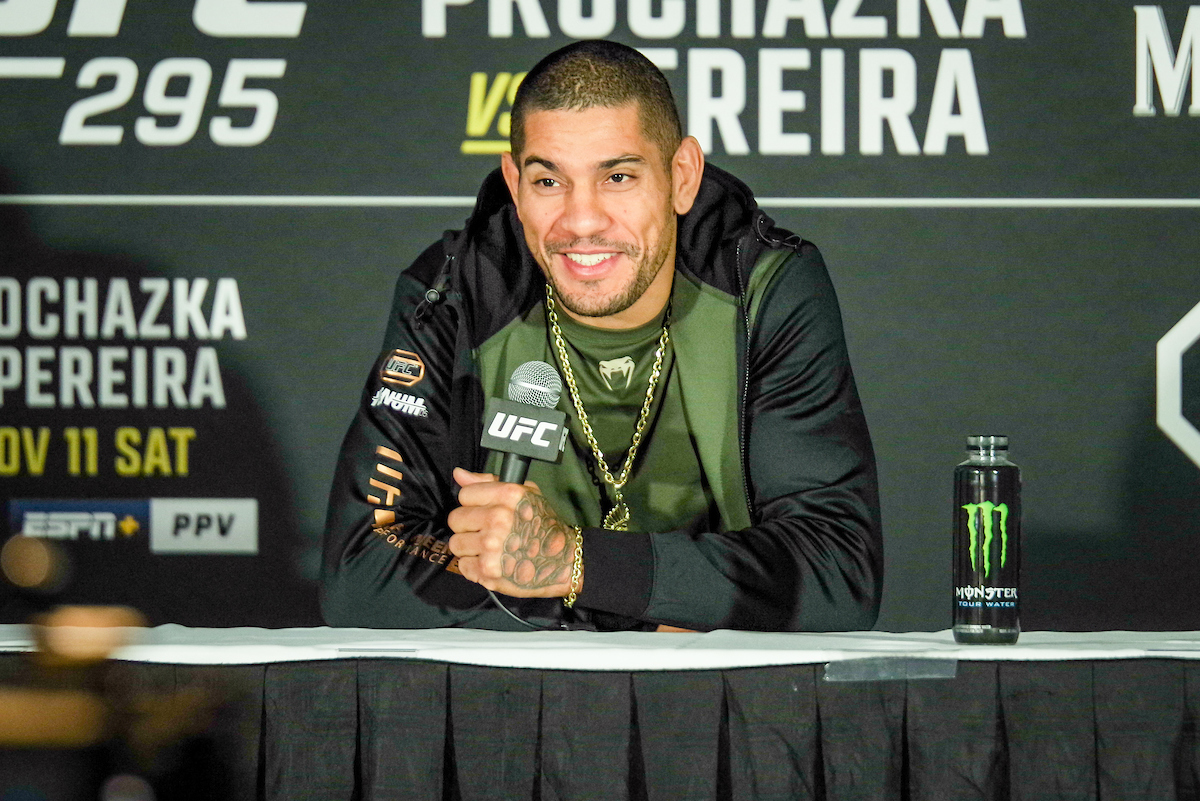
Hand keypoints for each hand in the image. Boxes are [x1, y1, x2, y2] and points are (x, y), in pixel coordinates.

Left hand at [447, 467, 581, 597]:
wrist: (564, 561)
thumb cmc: (545, 527)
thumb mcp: (525, 493)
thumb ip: (489, 482)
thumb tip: (459, 474)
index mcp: (508, 495)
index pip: (464, 494)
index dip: (474, 503)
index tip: (484, 511)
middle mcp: (498, 519)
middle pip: (456, 519)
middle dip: (469, 525)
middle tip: (487, 531)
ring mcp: (492, 546)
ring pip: (456, 544)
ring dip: (470, 547)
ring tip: (490, 548)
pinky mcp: (488, 571)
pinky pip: (463, 565)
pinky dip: (475, 567)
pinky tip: (493, 561)